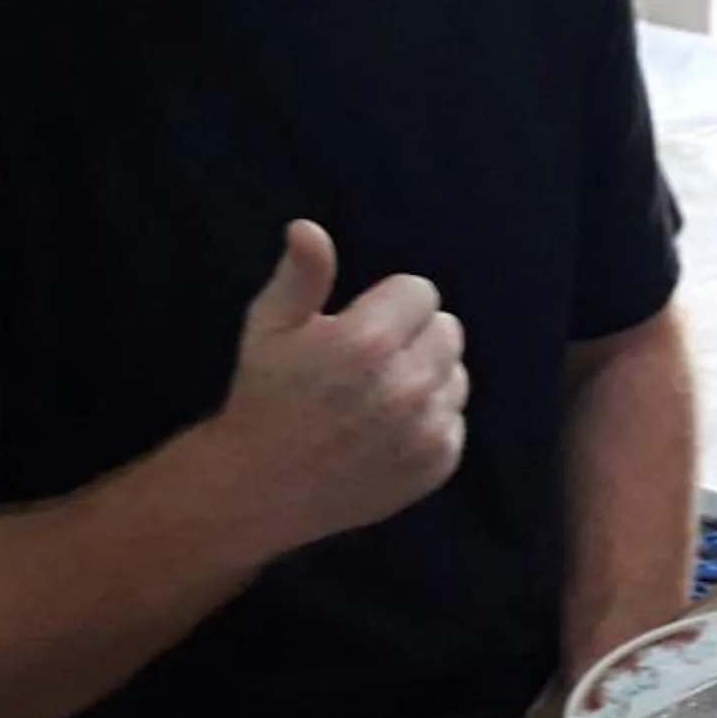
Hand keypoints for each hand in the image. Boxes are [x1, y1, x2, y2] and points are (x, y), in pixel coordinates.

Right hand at [200, 221, 468, 556]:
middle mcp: (405, 384)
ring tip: (378, 395)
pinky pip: (456, 418)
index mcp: (367, 341)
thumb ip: (301, 276)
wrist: (260, 489)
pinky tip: (388, 429)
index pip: (421, 292)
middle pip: (447, 330)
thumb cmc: (264, 398)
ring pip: (457, 374)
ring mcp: (426, 427)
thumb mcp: (268, 328)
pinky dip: (430, 420)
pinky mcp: (437, 462)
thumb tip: (308, 228)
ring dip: (427, 377)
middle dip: (413, 336)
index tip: (359, 325)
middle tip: (370, 361)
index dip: (389, 304)